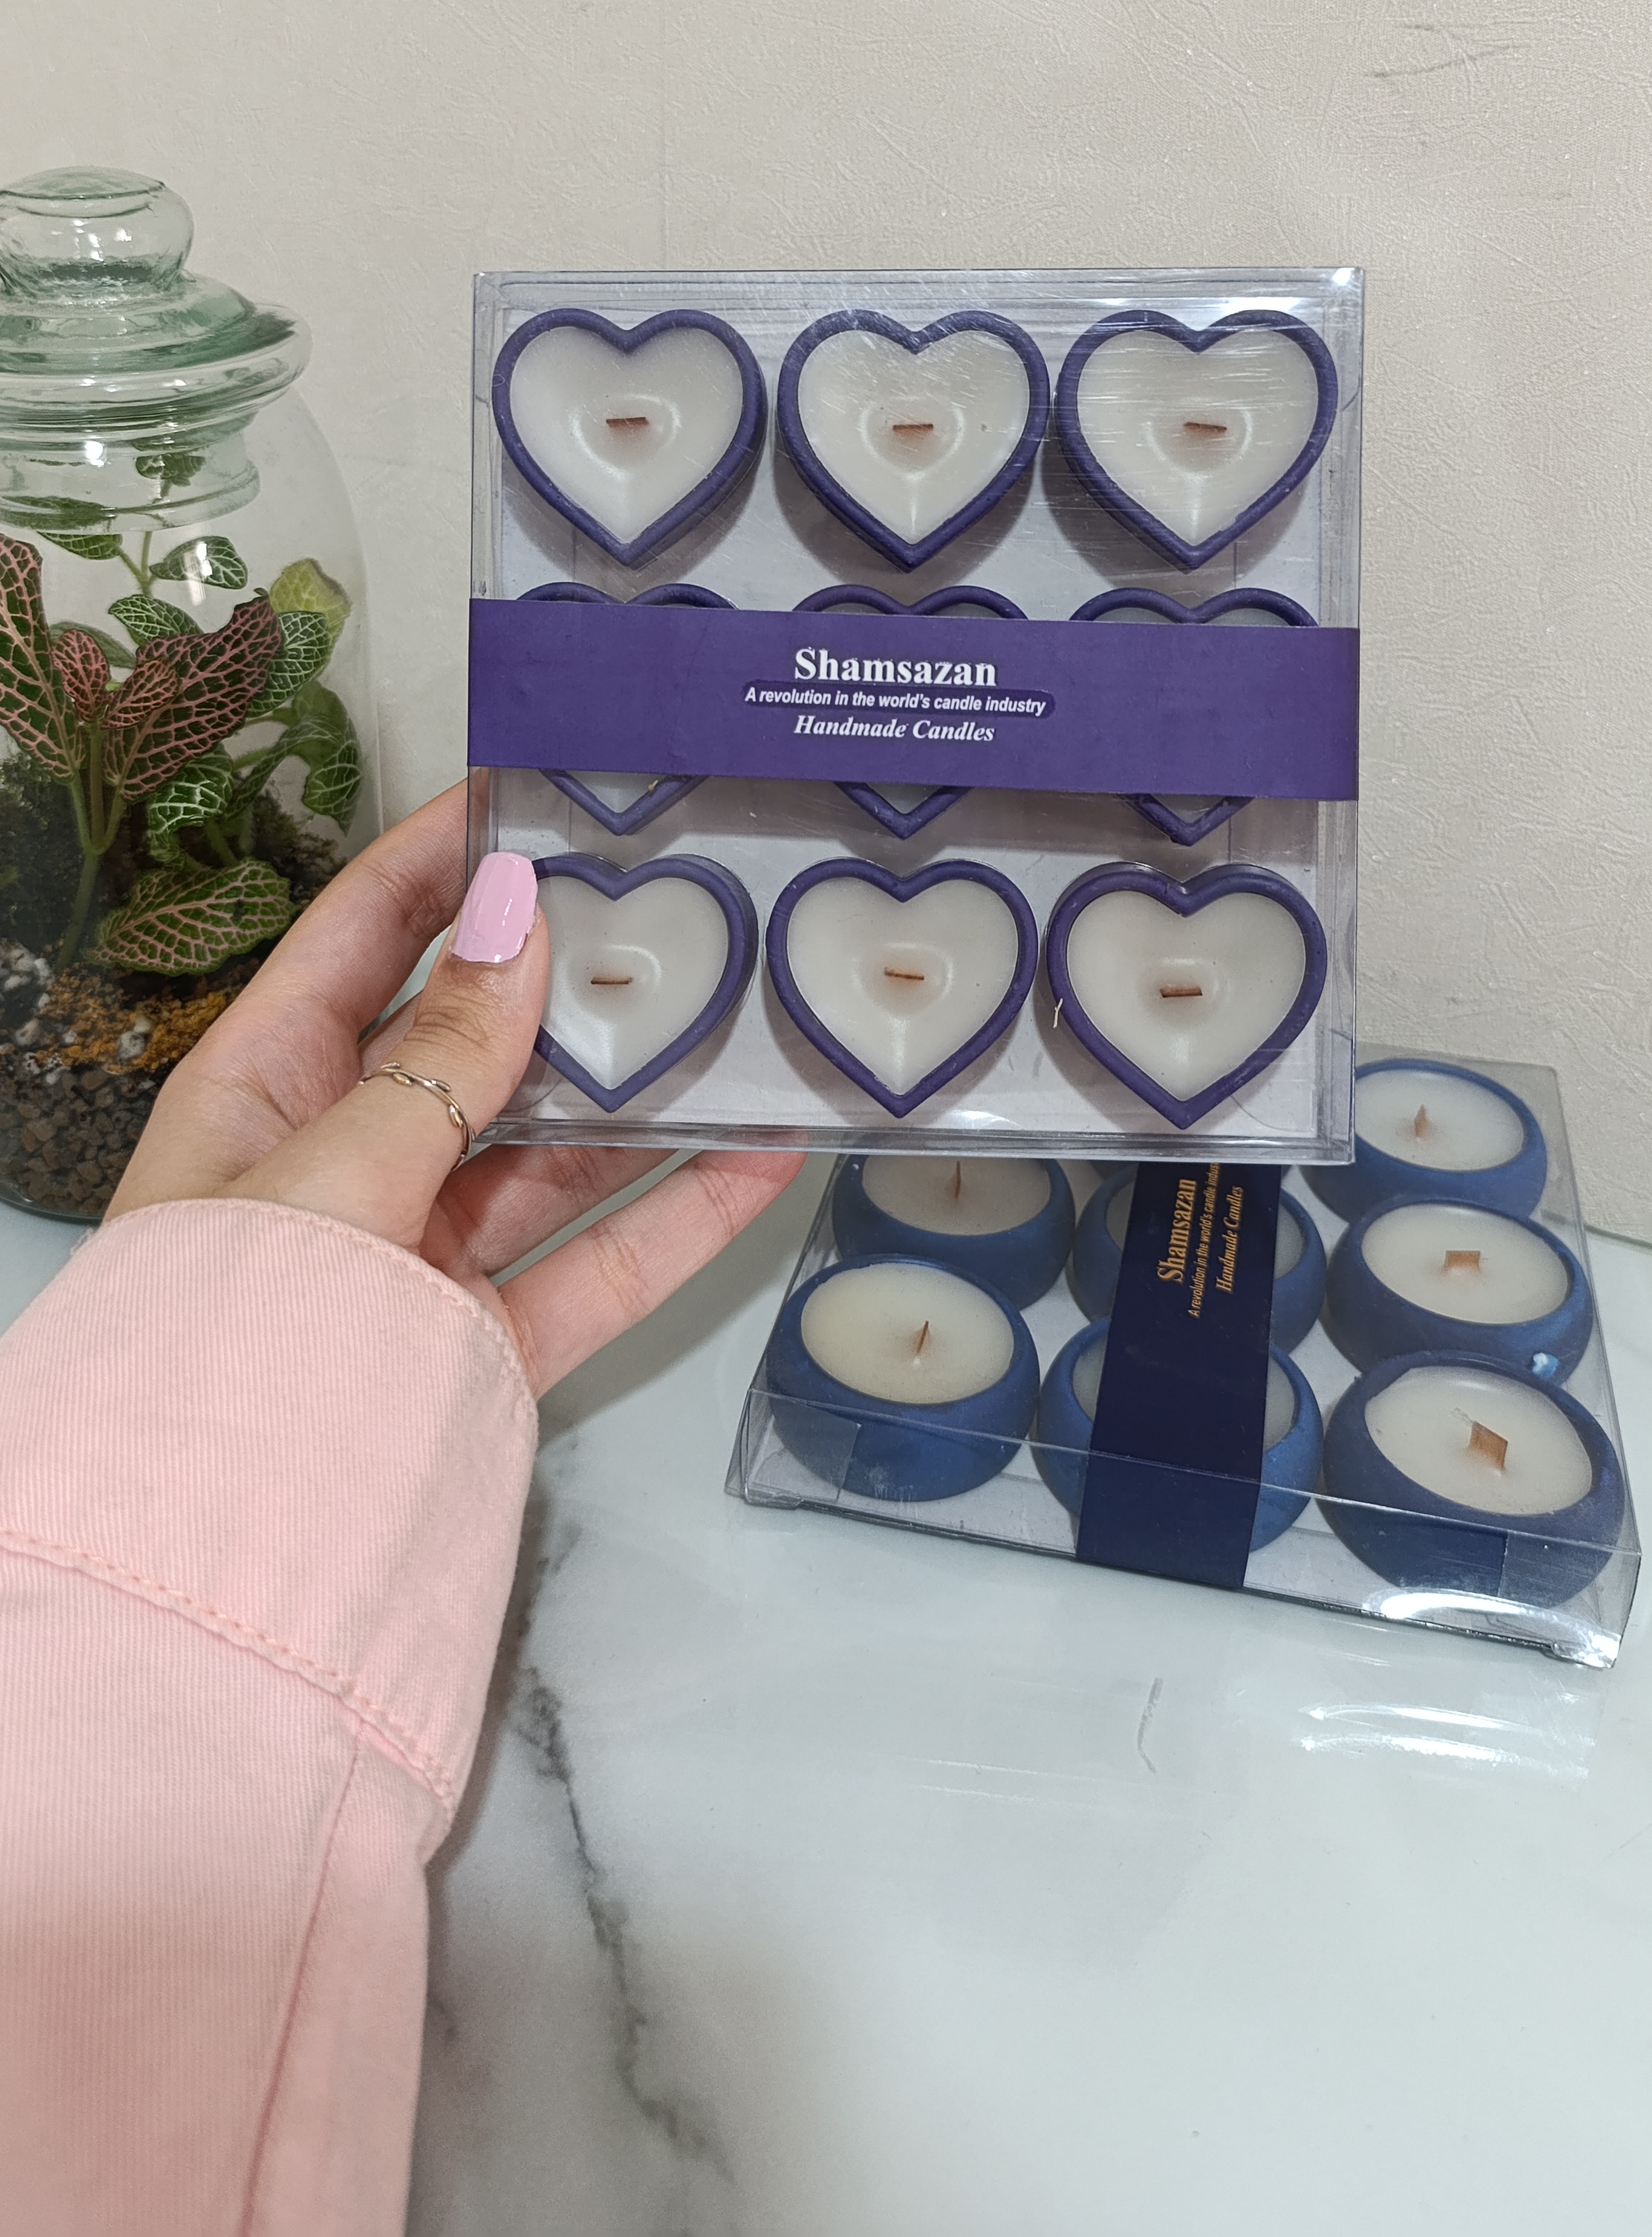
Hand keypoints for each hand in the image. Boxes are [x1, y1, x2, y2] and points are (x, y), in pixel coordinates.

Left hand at [108, 786, 803, 1394]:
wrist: (216, 1570)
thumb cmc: (230, 1338)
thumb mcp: (330, 1168)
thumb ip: (440, 1055)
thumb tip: (516, 915)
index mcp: (259, 1094)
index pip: (358, 939)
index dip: (441, 859)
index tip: (536, 789)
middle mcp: (338, 1165)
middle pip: (470, 1041)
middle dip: (569, 975)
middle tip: (679, 897)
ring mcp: (416, 1262)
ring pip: (550, 1153)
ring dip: (644, 1092)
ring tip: (748, 1012)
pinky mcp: (484, 1353)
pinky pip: (597, 1266)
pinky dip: (681, 1215)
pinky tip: (763, 1155)